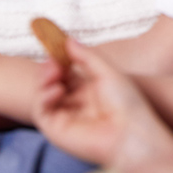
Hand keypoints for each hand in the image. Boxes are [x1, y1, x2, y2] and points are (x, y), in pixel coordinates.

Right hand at [35, 38, 172, 168]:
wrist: (130, 133)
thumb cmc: (126, 104)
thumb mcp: (107, 72)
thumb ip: (86, 56)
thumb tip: (67, 39)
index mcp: (88, 89)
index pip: (66, 70)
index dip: (59, 57)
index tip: (55, 42)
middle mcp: (75, 102)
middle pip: (52, 81)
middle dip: (49, 67)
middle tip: (52, 59)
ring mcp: (65, 116)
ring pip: (43, 94)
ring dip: (44, 79)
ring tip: (54, 72)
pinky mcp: (56, 130)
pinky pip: (41, 111)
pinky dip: (44, 97)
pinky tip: (57, 90)